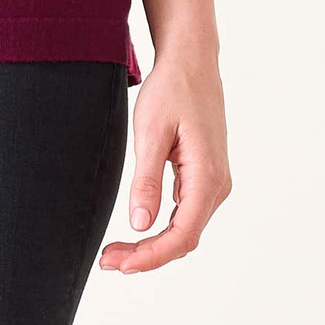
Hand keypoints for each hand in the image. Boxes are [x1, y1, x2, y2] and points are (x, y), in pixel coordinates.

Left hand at [99, 47, 230, 273]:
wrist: (191, 60)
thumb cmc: (171, 89)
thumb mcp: (151, 131)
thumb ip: (146, 180)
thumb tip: (139, 224)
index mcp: (207, 177)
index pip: (181, 235)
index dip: (150, 256)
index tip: (119, 263)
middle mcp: (217, 185)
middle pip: (183, 237)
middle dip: (146, 255)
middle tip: (107, 260)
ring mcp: (214, 181)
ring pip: (184, 228)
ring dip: (153, 243)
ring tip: (116, 250)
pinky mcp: (205, 175)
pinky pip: (185, 212)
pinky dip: (161, 226)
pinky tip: (137, 225)